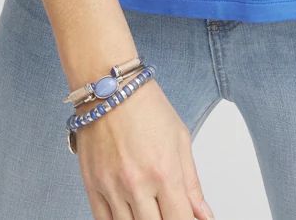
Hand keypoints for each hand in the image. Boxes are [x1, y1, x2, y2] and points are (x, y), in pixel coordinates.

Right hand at [74, 79, 215, 219]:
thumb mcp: (180, 139)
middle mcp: (137, 183)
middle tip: (168, 209)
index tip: (187, 218)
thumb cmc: (146, 106)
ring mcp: (111, 187)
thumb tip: (203, 215)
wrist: (110, 87)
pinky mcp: (91, 185)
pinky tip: (129, 213)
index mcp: (164, 171)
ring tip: (150, 207)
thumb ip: (192, 184)